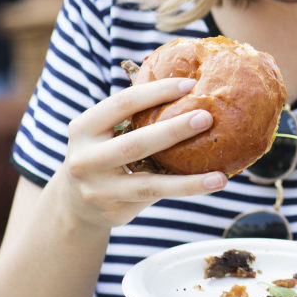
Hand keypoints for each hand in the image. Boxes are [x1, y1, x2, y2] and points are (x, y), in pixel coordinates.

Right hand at [55, 77, 227, 229]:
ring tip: (221, 177)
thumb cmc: (103, 152)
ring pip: (149, 184)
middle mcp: (85, 160)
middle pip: (134, 144)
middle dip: (172, 130)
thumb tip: (188, 84)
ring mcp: (98, 190)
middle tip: (206, 118)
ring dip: (188, 181)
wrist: (75, 203)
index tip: (190, 84)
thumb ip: (133, 113)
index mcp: (84, 128)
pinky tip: (211, 185)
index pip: (123, 103)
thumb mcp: (104, 130)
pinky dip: (184, 190)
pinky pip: (156, 197)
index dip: (156, 91)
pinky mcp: (114, 211)